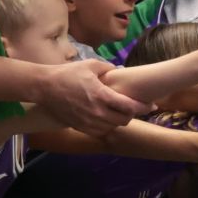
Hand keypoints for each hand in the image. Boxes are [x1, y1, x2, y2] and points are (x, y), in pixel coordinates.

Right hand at [35, 59, 150, 133]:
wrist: (45, 88)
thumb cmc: (68, 74)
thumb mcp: (90, 65)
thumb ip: (109, 68)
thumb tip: (120, 71)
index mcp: (101, 95)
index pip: (129, 106)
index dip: (143, 107)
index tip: (151, 105)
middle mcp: (97, 112)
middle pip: (125, 120)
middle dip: (132, 114)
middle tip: (134, 107)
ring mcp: (88, 122)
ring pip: (113, 127)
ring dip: (120, 120)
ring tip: (120, 112)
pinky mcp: (81, 127)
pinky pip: (101, 131)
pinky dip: (107, 126)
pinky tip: (106, 117)